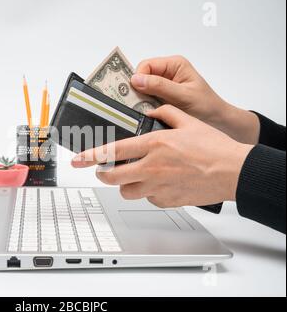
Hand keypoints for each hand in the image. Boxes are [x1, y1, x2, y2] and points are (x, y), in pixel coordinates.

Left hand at [71, 105, 253, 207]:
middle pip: (112, 177)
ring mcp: (158, 187)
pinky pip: (148, 199)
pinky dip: (147, 193)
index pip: (112, 151)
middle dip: (102, 174)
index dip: (90, 156)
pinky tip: (158, 184)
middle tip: (102, 170)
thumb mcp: (188, 121)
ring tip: (133, 177)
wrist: (233, 172)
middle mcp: (151, 167)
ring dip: (125, 185)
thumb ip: (166, 113)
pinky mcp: (166, 200)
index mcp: (153, 145)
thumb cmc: (214, 148)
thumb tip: (153, 111)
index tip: (77, 159)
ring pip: (127, 192)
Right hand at [131, 56, 259, 143]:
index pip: (146, 65)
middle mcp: (167, 72)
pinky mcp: (161, 98)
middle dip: (137, 89)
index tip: (135, 93)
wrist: (218, 122)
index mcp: (174, 64)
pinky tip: (149, 113)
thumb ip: (160, 86)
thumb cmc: (207, 107)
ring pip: (141, 89)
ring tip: (146, 110)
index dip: (138, 77)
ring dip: (140, 99)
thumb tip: (136, 79)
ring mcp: (163, 86)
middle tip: (138, 103)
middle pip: (141, 76)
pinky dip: (144, 106)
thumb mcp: (183, 96)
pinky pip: (145, 99)